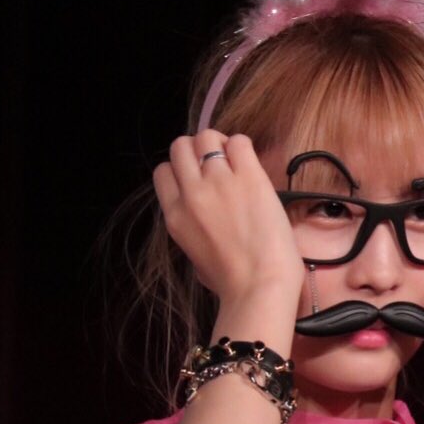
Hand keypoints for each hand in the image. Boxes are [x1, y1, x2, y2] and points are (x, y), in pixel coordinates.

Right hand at [152, 131, 302, 322]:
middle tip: (218, 165)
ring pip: (207, 137)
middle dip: (197, 151)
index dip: (181, 170)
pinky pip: (239, 141)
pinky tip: (251, 165)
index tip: (198, 178)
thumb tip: (203, 218)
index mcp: (175, 215)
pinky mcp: (249, 177)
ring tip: (236, 162)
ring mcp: (219, 181)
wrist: (259, 286)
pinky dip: (242, 147)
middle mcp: (191, 193)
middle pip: (180, 147)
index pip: (163, 171)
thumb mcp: (194, 257)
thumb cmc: (232, 282)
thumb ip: (191, 230)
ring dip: (221, 145)